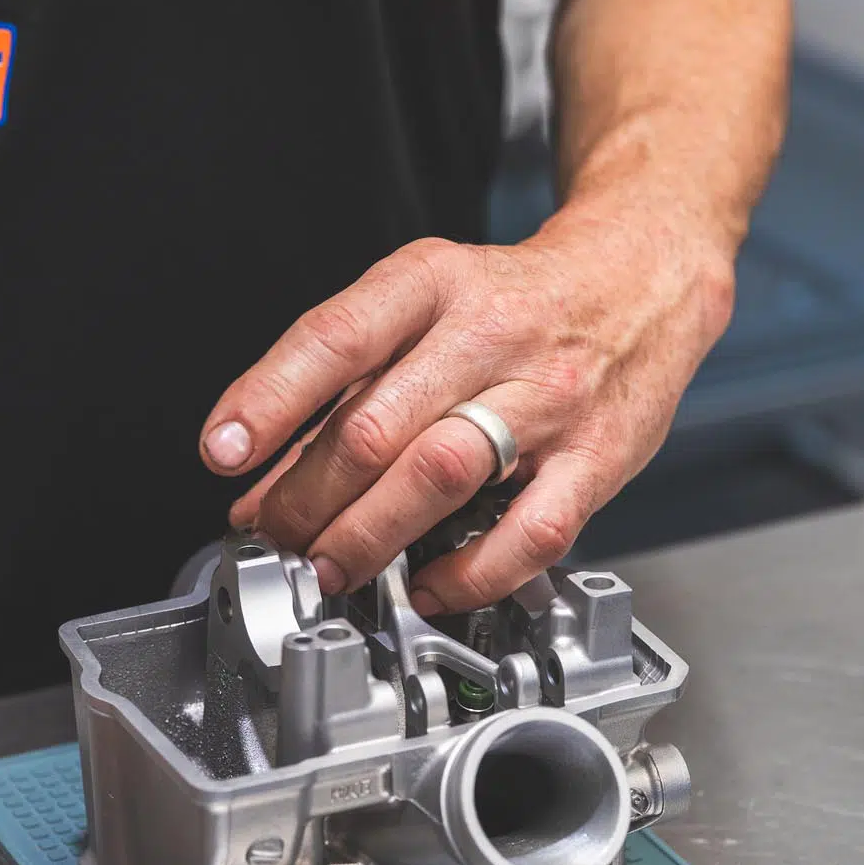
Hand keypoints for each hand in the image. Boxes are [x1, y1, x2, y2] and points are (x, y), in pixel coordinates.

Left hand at [200, 206, 735, 612]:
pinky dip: (470, 574)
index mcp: (434, 281)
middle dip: (305, 496)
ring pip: (440, 475)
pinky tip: (430, 587)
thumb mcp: (425, 306)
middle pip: (375, 425)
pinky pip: (529, 532)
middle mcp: (490, 333)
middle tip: (274, 535)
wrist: (641, 277)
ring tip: (328, 567)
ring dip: (367, 536)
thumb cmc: (517, 301)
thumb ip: (347, 384)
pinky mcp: (598, 456)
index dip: (268, 401)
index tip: (222, 454)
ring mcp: (549, 397)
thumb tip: (259, 476)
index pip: (335, 338)